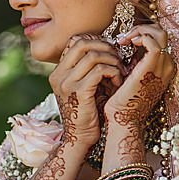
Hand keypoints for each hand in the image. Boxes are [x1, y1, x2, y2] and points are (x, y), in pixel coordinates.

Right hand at [48, 33, 125, 150]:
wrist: (80, 138)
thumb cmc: (87, 112)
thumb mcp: (83, 87)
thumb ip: (87, 70)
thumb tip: (105, 49)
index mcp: (58, 72)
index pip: (74, 41)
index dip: (95, 41)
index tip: (109, 51)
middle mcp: (58, 75)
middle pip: (82, 43)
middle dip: (105, 46)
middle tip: (118, 58)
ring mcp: (67, 83)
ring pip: (93, 55)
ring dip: (112, 61)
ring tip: (120, 71)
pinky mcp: (79, 92)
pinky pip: (99, 70)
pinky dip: (112, 72)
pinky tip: (117, 81)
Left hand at [103, 24, 174, 146]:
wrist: (122, 119)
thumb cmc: (121, 99)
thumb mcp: (130, 74)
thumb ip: (133, 59)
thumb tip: (122, 42)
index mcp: (163, 67)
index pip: (159, 38)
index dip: (142, 33)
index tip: (124, 40)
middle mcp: (167, 66)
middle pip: (162, 32)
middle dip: (141, 28)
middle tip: (123, 38)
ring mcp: (162, 66)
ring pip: (159, 33)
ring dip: (139, 31)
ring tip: (123, 41)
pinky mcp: (153, 68)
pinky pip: (152, 41)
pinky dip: (139, 37)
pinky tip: (125, 44)